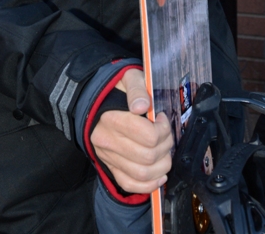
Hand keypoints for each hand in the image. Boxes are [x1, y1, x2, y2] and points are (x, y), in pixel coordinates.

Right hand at [90, 69, 173, 194]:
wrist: (98, 101)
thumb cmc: (119, 89)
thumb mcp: (129, 78)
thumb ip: (137, 90)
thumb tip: (142, 106)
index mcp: (111, 118)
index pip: (148, 136)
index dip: (163, 129)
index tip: (161, 118)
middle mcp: (107, 141)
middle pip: (148, 156)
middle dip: (165, 146)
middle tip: (165, 134)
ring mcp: (108, 157)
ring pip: (142, 173)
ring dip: (162, 165)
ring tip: (164, 151)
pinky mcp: (110, 167)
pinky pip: (129, 184)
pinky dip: (149, 184)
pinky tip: (160, 175)